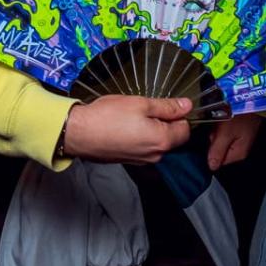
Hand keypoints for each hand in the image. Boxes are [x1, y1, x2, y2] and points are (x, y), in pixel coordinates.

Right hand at [57, 95, 193, 165]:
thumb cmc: (108, 116)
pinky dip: (138, 138)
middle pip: (172, 138)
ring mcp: (141, 161)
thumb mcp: (141, 104)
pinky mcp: (128, 161)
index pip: (186, 129)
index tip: (164, 105)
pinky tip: (124, 127)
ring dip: (150, 130)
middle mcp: (156, 155)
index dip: (179, 114)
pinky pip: (142, 148)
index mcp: (163, 140)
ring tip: (132, 117)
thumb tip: (187, 106)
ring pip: (156, 143)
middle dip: (164, 123)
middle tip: (145, 108)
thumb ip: (167, 106)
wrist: (78, 133)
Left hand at [207, 113, 261, 170]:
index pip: (219, 163)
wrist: (251, 99)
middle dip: (213, 141)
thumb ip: (217, 151)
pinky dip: (220, 128)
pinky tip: (221, 120)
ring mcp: (240, 140)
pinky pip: (224, 134)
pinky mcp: (238, 131)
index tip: (211, 140)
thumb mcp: (225, 134)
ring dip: (216, 133)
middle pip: (219, 152)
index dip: (210, 152)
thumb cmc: (239, 116)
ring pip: (220, 142)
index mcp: (238, 154)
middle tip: (217, 129)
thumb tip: (211, 167)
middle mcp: (240, 150)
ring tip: (220, 123)